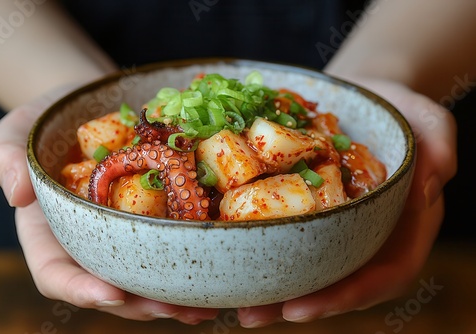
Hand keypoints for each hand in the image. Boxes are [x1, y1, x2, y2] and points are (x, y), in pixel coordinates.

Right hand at [0, 88, 218, 323]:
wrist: (89, 104)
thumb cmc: (48, 119)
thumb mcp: (17, 131)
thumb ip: (7, 157)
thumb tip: (18, 194)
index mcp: (53, 231)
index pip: (57, 273)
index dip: (81, 289)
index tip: (112, 294)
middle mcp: (91, 239)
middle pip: (110, 285)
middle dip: (140, 304)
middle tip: (172, 309)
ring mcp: (124, 231)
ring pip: (145, 275)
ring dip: (173, 297)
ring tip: (203, 308)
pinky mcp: (154, 214)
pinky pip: (171, 243)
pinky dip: (193, 261)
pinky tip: (219, 271)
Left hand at [236, 78, 456, 326]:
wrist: (365, 93)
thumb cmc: (401, 109)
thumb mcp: (430, 121)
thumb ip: (438, 150)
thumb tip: (425, 191)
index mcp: (402, 227)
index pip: (381, 274)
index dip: (343, 297)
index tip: (299, 309)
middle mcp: (366, 233)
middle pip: (336, 280)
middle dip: (294, 302)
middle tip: (250, 315)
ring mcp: (337, 222)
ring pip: (308, 263)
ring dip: (271, 286)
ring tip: (231, 299)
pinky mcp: (311, 206)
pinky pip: (288, 229)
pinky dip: (261, 244)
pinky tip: (229, 249)